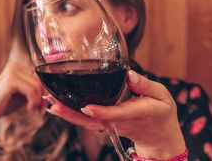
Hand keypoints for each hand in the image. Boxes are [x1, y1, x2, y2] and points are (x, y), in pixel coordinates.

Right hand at [0, 61, 45, 124]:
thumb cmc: (3, 104)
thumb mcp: (23, 94)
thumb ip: (34, 90)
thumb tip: (50, 92)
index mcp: (17, 66)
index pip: (38, 75)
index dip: (43, 90)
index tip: (41, 104)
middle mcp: (14, 65)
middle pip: (39, 79)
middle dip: (42, 95)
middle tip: (39, 109)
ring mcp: (11, 71)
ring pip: (37, 85)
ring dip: (38, 100)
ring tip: (32, 109)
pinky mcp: (10, 80)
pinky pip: (31, 90)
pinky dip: (33, 101)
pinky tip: (28, 108)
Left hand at [45, 70, 185, 158]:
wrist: (160, 137)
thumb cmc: (161, 113)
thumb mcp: (161, 95)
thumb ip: (145, 85)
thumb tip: (129, 74)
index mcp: (135, 113)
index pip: (115, 114)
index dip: (100, 111)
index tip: (85, 107)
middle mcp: (119, 121)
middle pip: (93, 121)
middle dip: (72, 115)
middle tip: (53, 105)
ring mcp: (111, 124)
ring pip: (87, 122)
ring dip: (68, 114)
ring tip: (50, 102)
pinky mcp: (107, 123)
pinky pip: (88, 120)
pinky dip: (72, 113)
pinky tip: (59, 104)